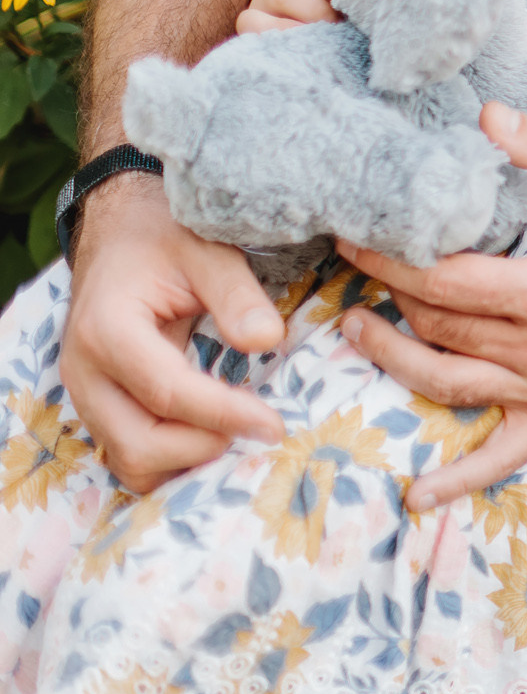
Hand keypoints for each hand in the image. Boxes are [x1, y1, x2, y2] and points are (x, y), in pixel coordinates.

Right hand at [60, 174, 284, 491]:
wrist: (119, 232)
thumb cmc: (164, 237)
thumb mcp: (207, 251)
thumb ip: (237, 294)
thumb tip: (268, 340)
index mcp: (108, 330)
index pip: (168, 393)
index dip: (224, 415)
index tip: (274, 424)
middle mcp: (86, 371)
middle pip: (138, 444)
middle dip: (203, 447)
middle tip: (261, 428)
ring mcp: (87, 393)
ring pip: (129, 460)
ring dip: (186, 461)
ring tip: (241, 436)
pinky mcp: (99, 404)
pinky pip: (129, 452)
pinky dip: (171, 459)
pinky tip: (215, 437)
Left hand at [335, 101, 526, 508]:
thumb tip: (485, 115)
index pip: (443, 280)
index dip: (389, 257)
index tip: (354, 231)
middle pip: (436, 327)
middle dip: (387, 292)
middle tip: (357, 260)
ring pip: (447, 383)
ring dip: (392, 359)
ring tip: (357, 328)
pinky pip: (501, 456)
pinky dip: (458, 480)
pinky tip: (418, 494)